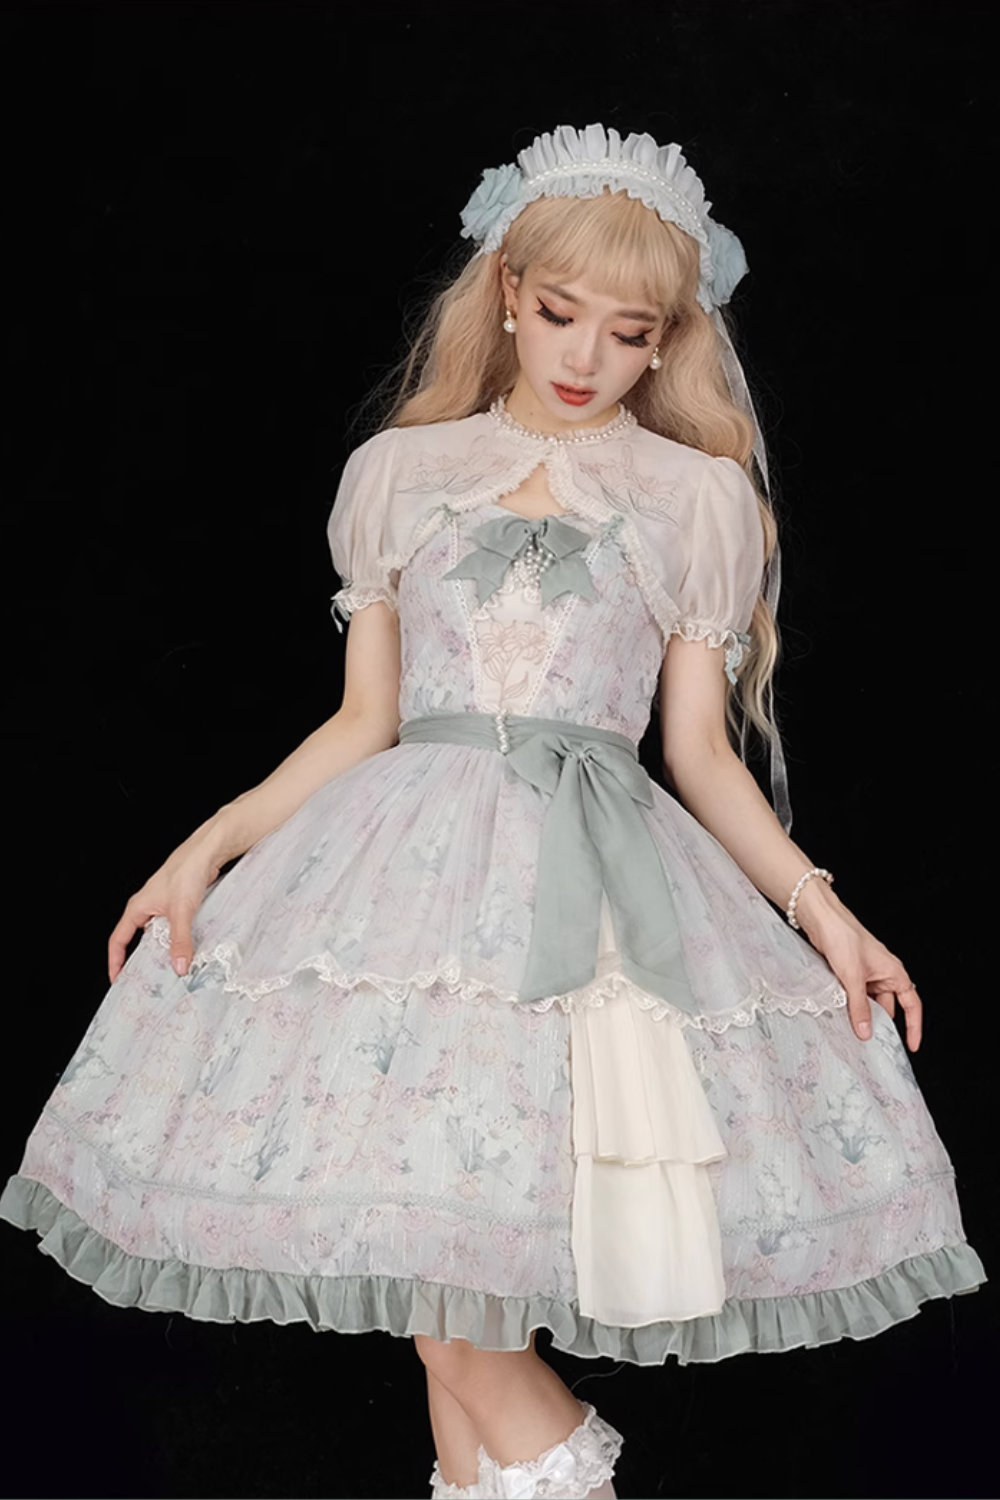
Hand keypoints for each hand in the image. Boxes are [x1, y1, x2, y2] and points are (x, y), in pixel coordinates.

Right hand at [107, 813, 236, 983]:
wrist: (208, 851)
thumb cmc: (187, 872)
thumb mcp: (182, 911)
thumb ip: (180, 941)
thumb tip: (179, 967)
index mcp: (137, 908)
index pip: (118, 940)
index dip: (115, 961)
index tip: (117, 980)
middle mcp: (147, 907)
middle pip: (137, 940)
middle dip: (140, 960)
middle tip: (146, 982)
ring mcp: (163, 906)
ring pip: (158, 935)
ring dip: (163, 950)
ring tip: (170, 970)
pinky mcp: (179, 904)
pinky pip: (173, 929)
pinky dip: (177, 941)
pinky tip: (189, 950)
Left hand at [795, 883, 922, 1052]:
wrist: (821, 919)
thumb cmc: (844, 937)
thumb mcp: (853, 977)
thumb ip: (859, 1007)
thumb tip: (865, 1031)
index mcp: (894, 973)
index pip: (912, 1005)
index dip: (914, 1026)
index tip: (912, 1045)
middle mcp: (883, 973)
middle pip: (887, 1007)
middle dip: (879, 1023)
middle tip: (870, 1042)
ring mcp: (866, 973)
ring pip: (868, 1002)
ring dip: (860, 1014)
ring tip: (851, 1029)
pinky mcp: (849, 972)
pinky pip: (853, 995)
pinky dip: (849, 1005)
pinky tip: (839, 1013)